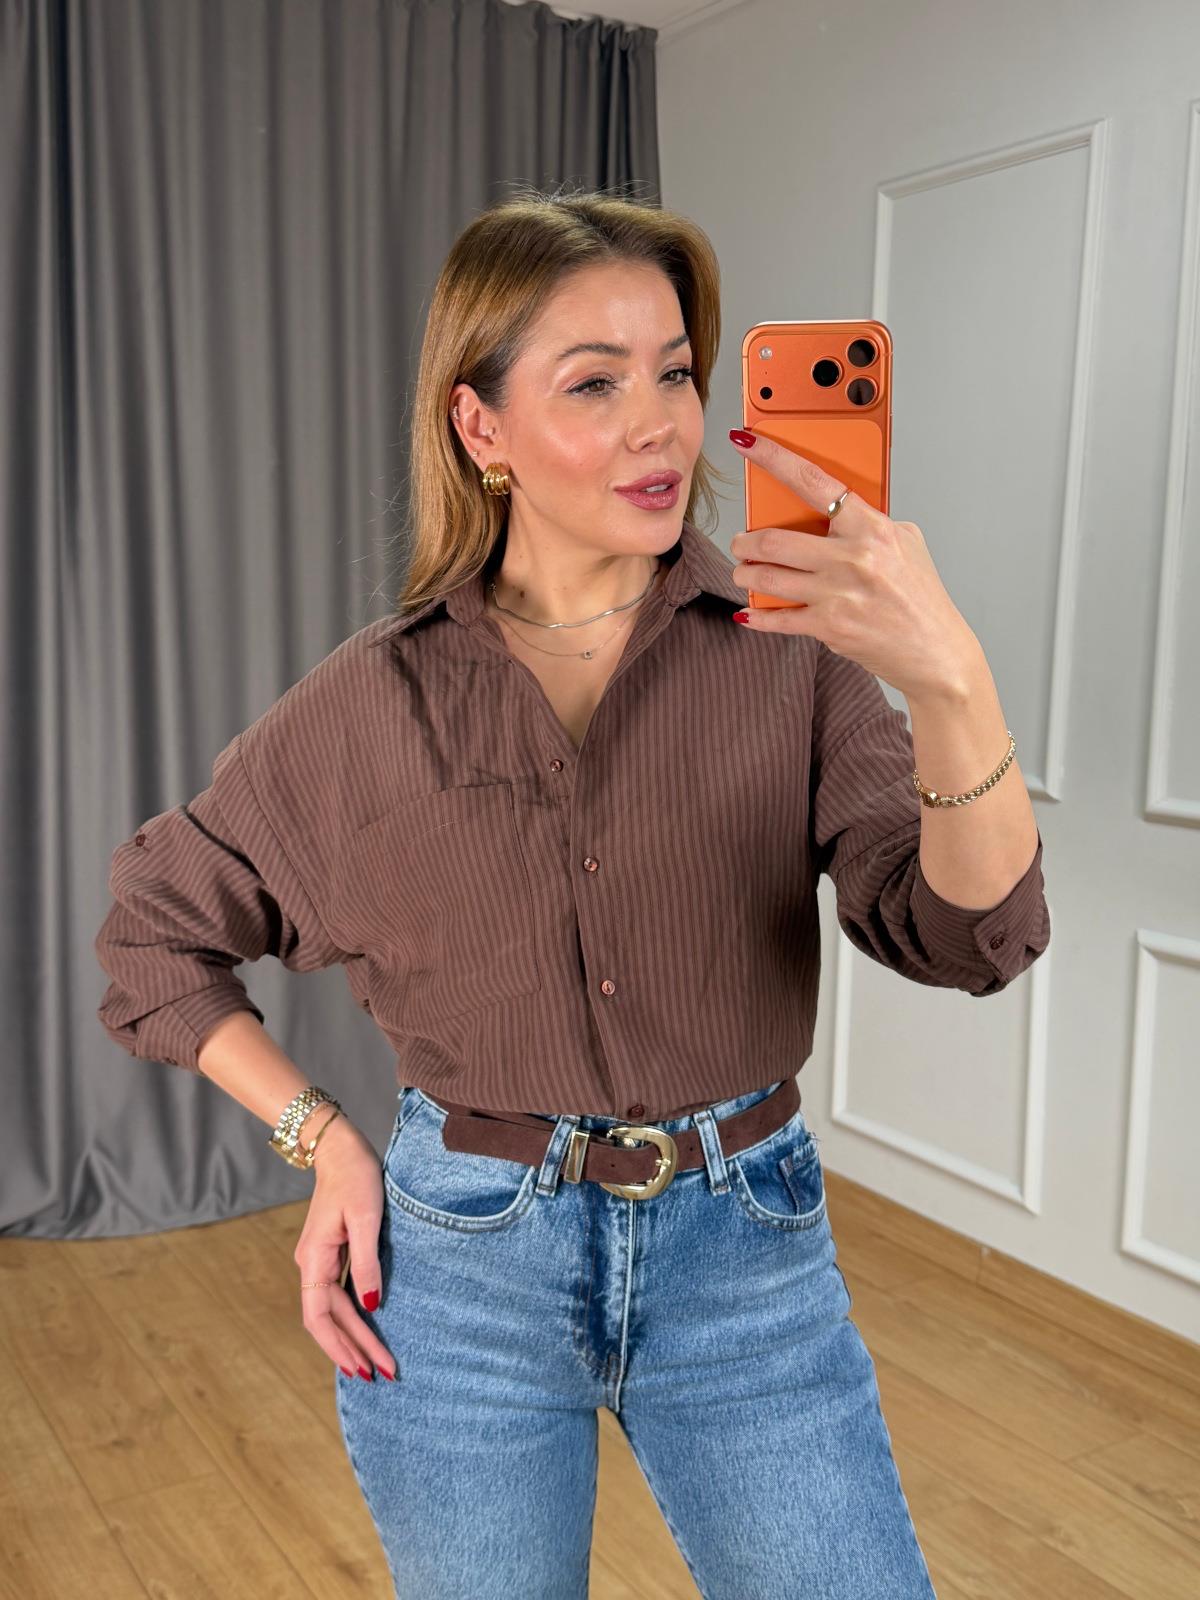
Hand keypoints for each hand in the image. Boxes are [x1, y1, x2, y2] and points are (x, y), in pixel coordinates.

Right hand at [293, 1115, 396, 1380]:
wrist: (340, 1147)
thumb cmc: (356, 1177)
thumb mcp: (366, 1218)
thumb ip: (367, 1262)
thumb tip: (371, 1305)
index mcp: (314, 1259)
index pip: (320, 1317)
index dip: (341, 1345)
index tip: (364, 1367)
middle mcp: (311, 1265)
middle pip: (328, 1320)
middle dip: (352, 1349)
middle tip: (381, 1376)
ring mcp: (320, 1260)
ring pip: (332, 1311)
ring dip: (352, 1337)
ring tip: (374, 1364)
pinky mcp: (331, 1253)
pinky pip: (337, 1296)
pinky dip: (351, 1317)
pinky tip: (365, 1330)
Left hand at [727, 428, 981, 700]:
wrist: (935, 651)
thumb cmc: (920, 596)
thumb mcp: (905, 543)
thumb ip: (868, 523)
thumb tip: (830, 510)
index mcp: (871, 527)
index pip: (813, 481)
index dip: (774, 458)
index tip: (747, 443)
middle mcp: (852, 557)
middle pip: (775, 539)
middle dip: (746, 542)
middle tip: (741, 543)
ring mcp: (839, 593)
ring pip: (768, 577)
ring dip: (746, 574)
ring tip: (744, 571)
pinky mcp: (830, 627)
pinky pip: (778, 618)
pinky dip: (758, 615)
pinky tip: (749, 612)